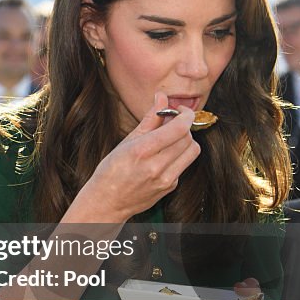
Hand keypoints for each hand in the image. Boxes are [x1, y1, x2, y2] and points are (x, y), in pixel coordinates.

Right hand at [76, 92, 200, 219]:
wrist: (107, 202)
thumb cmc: (111, 170)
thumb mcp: (126, 141)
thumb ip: (149, 119)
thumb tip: (161, 97)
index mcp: (142, 151)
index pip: (179, 128)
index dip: (186, 115)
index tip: (181, 110)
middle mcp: (156, 166)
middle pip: (188, 138)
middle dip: (183, 126)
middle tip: (171, 123)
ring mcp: (165, 179)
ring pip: (192, 151)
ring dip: (185, 141)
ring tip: (169, 139)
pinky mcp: (170, 186)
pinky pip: (183, 164)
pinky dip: (177, 156)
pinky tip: (162, 157)